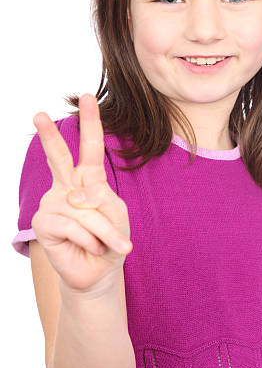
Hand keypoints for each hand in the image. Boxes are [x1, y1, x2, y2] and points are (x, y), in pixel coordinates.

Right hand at [31, 93, 132, 293]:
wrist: (101, 271)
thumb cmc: (111, 239)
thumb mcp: (116, 214)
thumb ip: (101, 199)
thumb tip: (75, 197)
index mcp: (88, 179)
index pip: (89, 147)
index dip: (90, 122)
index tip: (87, 96)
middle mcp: (67, 186)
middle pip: (59, 157)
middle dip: (49, 136)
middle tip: (38, 114)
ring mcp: (53, 203)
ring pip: (83, 209)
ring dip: (103, 231)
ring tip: (105, 244)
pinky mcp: (43, 223)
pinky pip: (74, 226)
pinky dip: (90, 239)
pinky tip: (90, 247)